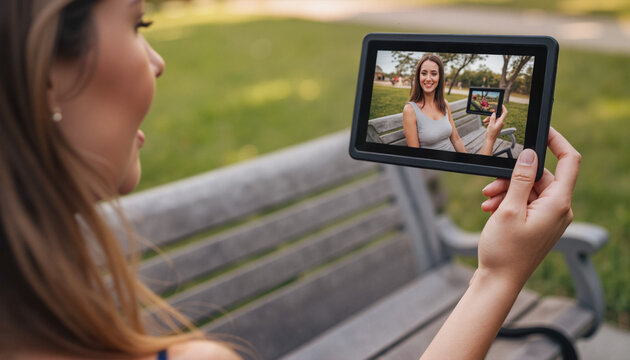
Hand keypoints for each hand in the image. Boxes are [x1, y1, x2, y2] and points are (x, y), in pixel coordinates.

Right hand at [476, 127, 580, 286]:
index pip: (570, 161)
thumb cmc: (504, 251)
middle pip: (540, 176)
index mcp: (558, 204)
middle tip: (489, 186)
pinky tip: (491, 209)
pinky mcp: (538, 223)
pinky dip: (508, 202)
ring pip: (529, 189)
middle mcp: (559, 209)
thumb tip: (530, 153)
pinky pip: (525, 202)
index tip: (541, 129)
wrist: (499, 282)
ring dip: (506, 190)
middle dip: (512, 176)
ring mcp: (549, 217)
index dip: (557, 141)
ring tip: (487, 201)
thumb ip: (520, 179)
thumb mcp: (508, 209)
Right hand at [483, 105, 506, 139]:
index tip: (501, 105)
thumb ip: (492, 118)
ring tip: (485, 121)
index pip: (505, 113)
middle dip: (492, 115)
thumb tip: (494, 113)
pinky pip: (494, 121)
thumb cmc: (491, 133)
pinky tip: (486, 123)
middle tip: (487, 117)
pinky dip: (490, 121)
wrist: (490, 139)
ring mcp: (499, 124)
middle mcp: (501, 122)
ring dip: (489, 118)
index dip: (503, 108)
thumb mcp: (491, 125)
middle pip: (497, 115)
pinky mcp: (496, 125)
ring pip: (495, 118)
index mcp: (501, 122)